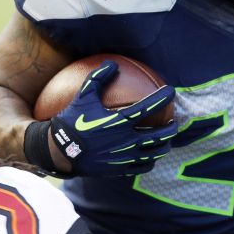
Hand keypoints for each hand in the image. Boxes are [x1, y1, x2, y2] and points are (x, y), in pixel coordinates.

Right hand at [47, 60, 177, 176]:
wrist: (60, 151)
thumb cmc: (71, 120)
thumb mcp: (83, 96)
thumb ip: (98, 78)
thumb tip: (112, 63)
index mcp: (119, 121)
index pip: (148, 108)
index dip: (162, 98)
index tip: (171, 92)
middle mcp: (125, 140)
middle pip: (159, 136)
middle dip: (171, 129)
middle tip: (173, 123)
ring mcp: (124, 157)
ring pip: (154, 154)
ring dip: (164, 146)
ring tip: (166, 141)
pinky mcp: (120, 169)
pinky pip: (142, 167)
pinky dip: (150, 162)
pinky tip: (150, 157)